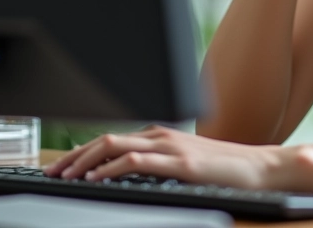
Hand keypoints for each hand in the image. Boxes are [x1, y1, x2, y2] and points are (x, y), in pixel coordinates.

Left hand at [42, 126, 285, 189]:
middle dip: (75, 155)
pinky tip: (97, 178)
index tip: (62, 166)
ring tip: (65, 176)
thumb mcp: (185, 164)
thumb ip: (159, 165)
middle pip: (108, 138)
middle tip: (53, 172)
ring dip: (86, 160)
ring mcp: (172, 147)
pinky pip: (138, 161)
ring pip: (117, 145)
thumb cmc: (224, 170)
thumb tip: (129, 176)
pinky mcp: (181, 163)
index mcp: (162, 135)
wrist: (258, 167)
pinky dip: (112, 168)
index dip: (83, 152)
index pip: (113, 139)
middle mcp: (163, 135)